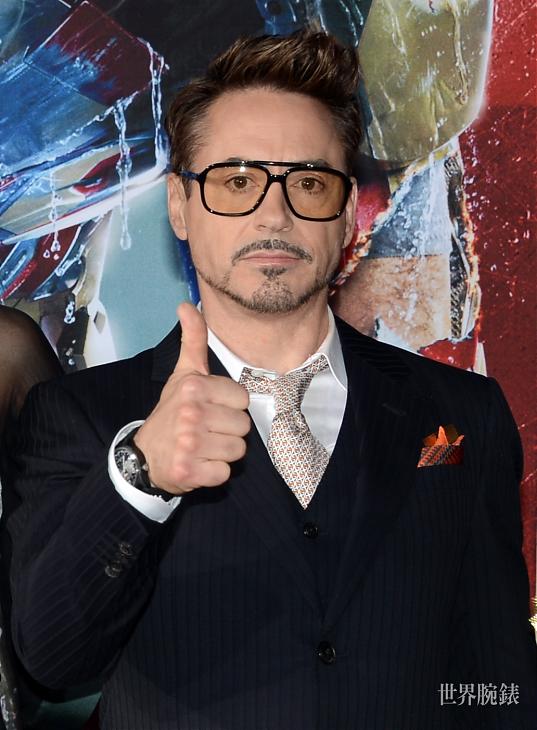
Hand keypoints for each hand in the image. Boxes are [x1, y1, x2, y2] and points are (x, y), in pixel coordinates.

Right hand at [134, 303, 249, 493]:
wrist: (144, 456)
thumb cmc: (172, 412)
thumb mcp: (184, 374)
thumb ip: (194, 339)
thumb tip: (187, 304)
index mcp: (195, 387)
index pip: (243, 400)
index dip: (230, 407)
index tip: (210, 409)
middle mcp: (191, 413)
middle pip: (243, 426)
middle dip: (228, 431)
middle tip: (205, 430)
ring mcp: (189, 443)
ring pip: (237, 450)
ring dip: (222, 453)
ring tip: (203, 447)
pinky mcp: (188, 471)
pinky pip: (224, 473)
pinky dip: (214, 473)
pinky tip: (198, 464)